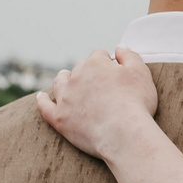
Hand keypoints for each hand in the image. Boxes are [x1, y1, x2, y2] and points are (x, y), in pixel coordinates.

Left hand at [36, 48, 159, 158]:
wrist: (123, 134)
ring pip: (59, 82)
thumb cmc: (136, 103)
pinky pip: (45, 106)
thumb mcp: (141, 73)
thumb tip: (119, 48)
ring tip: (66, 80)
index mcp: (95, 64)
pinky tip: (41, 97)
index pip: (99, 55)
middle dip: (87, 71)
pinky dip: (42, 101)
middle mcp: (76, 77)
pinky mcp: (59, 118)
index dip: (108, 62)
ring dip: (63, 79)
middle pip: (79, 67)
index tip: (115, 72)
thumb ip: (130, 56)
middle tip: (99, 83)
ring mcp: (65, 98)